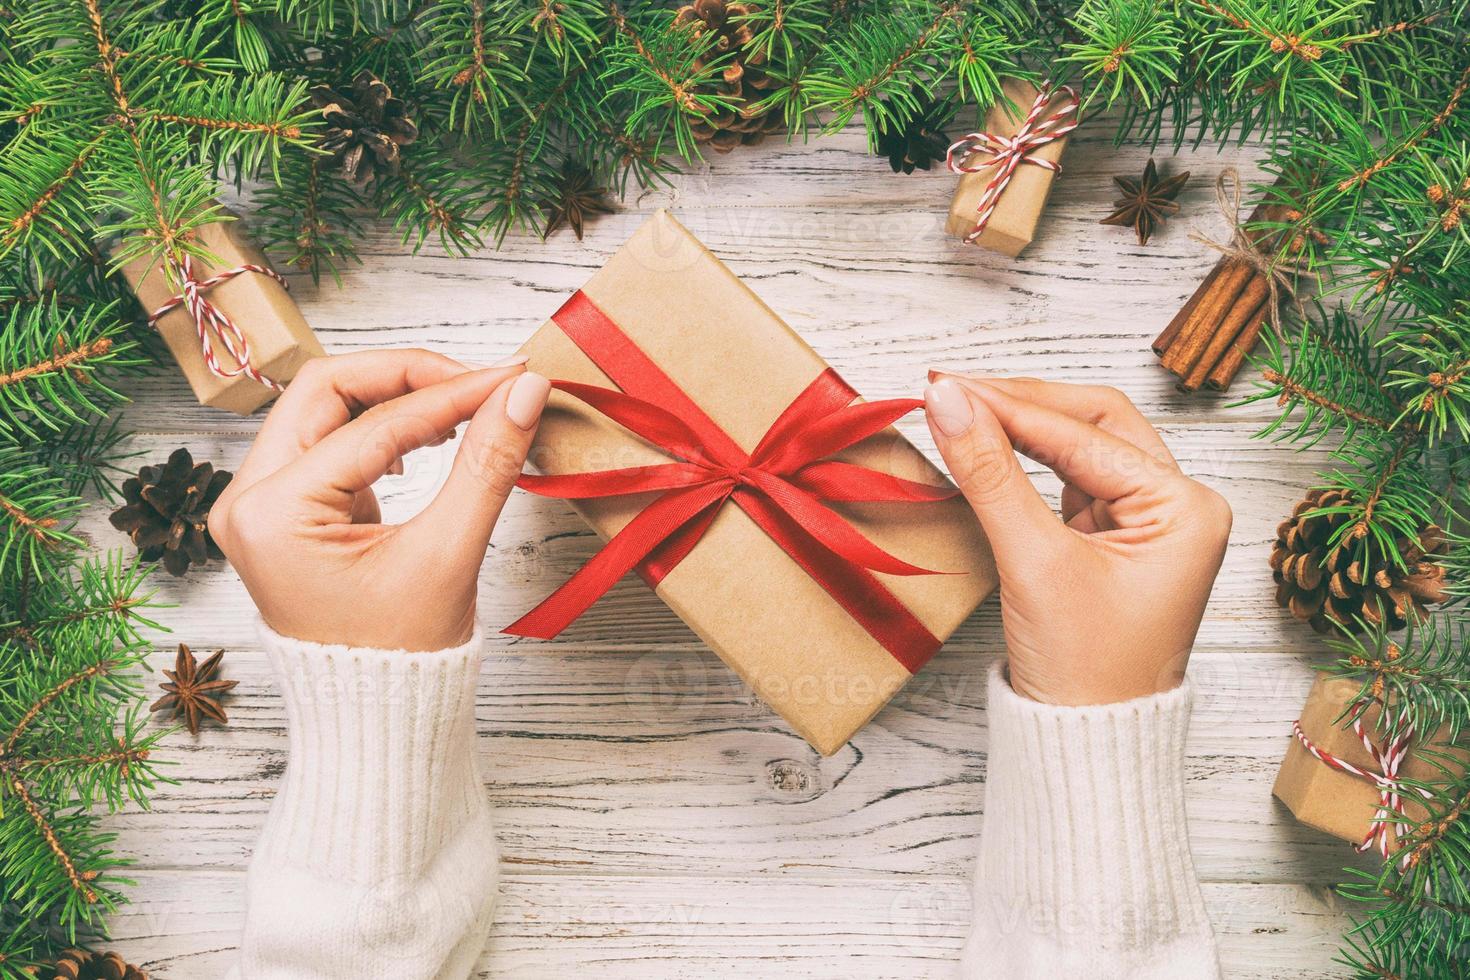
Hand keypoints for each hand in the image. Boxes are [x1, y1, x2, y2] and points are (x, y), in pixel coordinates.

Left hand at [208, 350, 550, 650]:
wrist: (378, 719)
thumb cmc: (402, 659)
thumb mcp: (449, 555)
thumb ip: (488, 464)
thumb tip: (523, 393)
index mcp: (272, 515)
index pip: (374, 422)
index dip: (452, 392)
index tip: (511, 378)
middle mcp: (248, 500)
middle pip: (327, 390)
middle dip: (410, 377)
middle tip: (482, 382)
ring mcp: (261, 503)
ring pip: (326, 407)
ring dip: (396, 397)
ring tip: (464, 409)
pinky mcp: (285, 508)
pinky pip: (330, 440)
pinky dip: (383, 426)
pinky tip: (429, 439)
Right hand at [924, 375, 1230, 705]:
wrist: (1087, 744)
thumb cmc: (1085, 671)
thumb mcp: (1033, 563)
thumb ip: (988, 473)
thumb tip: (947, 402)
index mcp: (1185, 507)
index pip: (1086, 432)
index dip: (1009, 405)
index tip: (944, 386)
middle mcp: (1177, 505)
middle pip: (1092, 422)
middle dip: (1019, 402)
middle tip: (950, 389)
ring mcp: (1145, 520)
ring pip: (1077, 444)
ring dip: (1018, 425)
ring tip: (957, 407)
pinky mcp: (1111, 538)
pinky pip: (1065, 479)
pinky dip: (1022, 460)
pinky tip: (983, 444)